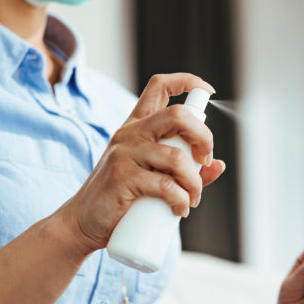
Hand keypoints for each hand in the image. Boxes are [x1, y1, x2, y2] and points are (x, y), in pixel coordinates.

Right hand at [57, 74, 225, 255]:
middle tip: (205, 161)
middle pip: (177, 114)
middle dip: (204, 137)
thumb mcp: (154, 177)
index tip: (208, 91)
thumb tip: (219, 165)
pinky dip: (180, 199)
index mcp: (137, 126)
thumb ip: (187, 170)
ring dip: (194, 181)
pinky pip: (164, 184)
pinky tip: (180, 209)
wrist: (84, 222)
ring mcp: (124, 152)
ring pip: (177, 156)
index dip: (187, 81)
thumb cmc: (122, 198)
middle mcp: (130, 132)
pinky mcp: (121, 176)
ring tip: (192, 199)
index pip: (160, 86)